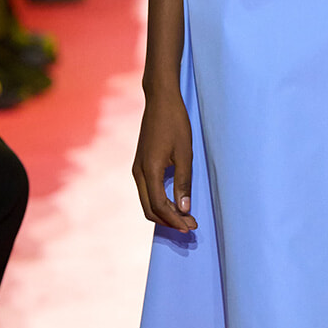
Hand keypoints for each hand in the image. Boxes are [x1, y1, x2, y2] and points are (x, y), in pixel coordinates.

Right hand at [133, 90, 197, 231]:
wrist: (160, 101)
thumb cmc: (175, 123)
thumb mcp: (185, 153)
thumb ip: (183, 182)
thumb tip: (184, 209)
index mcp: (149, 170)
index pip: (160, 206)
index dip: (175, 220)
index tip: (191, 226)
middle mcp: (138, 172)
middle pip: (150, 209)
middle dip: (170, 221)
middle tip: (191, 225)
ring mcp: (137, 169)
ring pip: (147, 202)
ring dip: (165, 213)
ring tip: (186, 217)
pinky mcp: (140, 165)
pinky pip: (147, 192)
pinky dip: (160, 202)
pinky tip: (175, 203)